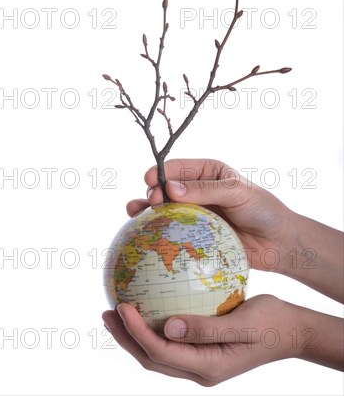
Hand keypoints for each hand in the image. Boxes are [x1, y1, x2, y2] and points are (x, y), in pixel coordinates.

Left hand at [103, 295, 333, 385]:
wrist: (291, 331)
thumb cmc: (272, 323)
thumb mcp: (243, 323)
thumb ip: (206, 328)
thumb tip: (169, 327)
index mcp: (208, 366)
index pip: (161, 352)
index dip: (136, 332)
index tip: (121, 305)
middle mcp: (200, 369)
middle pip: (152, 358)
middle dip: (126, 337)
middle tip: (107, 311)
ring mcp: (201, 363)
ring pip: (158, 353)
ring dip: (135, 335)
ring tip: (117, 312)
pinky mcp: (203, 351)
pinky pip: (171, 343)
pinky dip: (153, 329)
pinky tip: (148, 308)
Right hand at [126, 158, 343, 300]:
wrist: (279, 243)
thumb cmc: (262, 210)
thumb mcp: (236, 192)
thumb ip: (205, 190)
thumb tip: (171, 188)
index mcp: (207, 172)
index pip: (178, 168)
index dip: (161, 172)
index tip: (150, 181)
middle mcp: (197, 191)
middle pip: (166, 189)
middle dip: (153, 193)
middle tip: (151, 202)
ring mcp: (195, 214)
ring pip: (164, 210)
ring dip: (147, 211)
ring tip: (133, 214)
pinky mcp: (194, 236)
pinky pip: (171, 232)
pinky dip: (156, 232)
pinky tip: (143, 235)